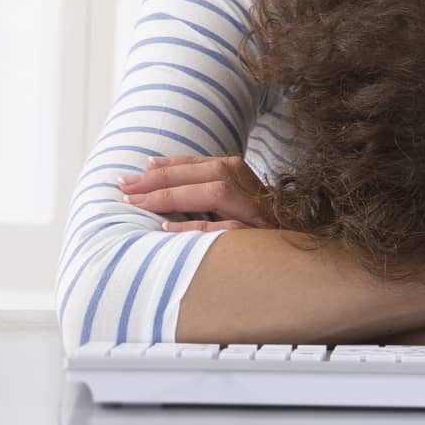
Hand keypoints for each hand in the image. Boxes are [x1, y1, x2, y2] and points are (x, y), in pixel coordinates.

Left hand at [118, 155, 273, 231]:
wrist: (297, 260)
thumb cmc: (258, 234)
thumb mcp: (236, 207)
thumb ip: (208, 194)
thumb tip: (159, 188)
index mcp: (246, 178)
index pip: (205, 164)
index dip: (172, 164)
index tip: (142, 167)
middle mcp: (253, 191)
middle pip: (209, 173)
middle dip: (164, 177)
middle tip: (126, 185)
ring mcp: (258, 215)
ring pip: (216, 192)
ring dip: (174, 194)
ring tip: (139, 202)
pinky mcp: (259, 240)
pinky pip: (225, 229)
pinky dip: (196, 226)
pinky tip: (167, 228)